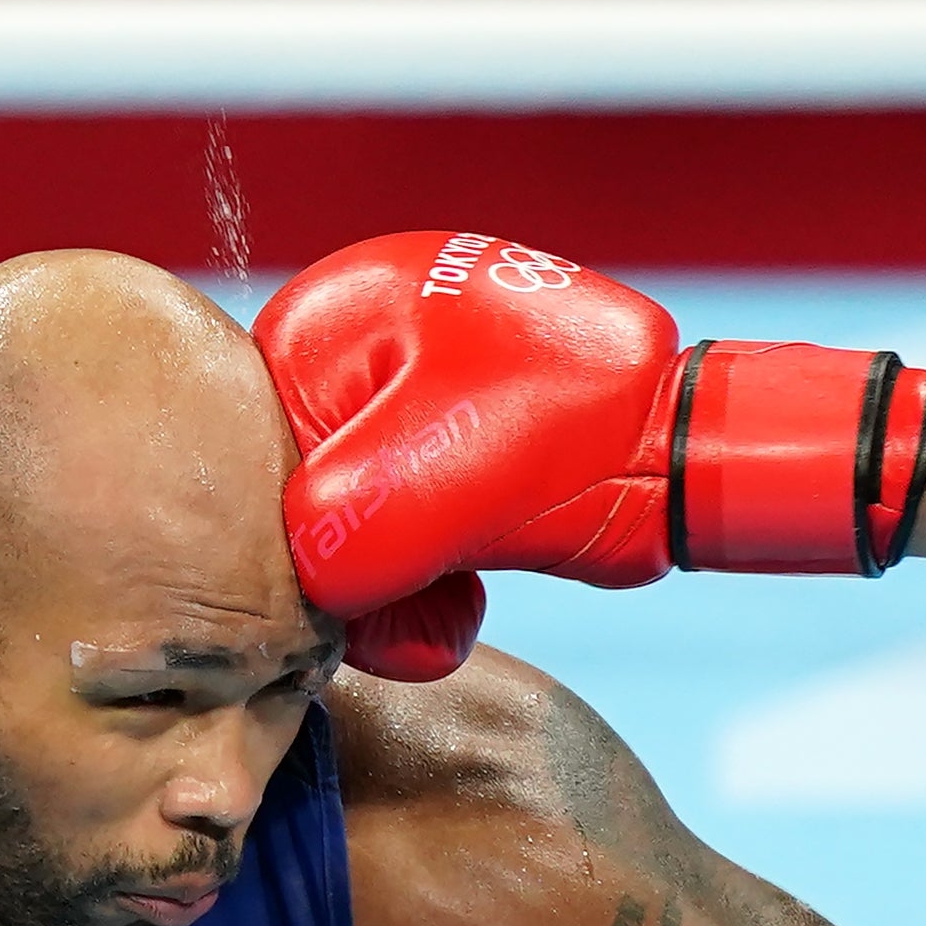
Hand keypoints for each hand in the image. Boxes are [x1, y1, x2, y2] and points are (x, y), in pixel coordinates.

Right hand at [252, 230, 925, 678]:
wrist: (682, 441)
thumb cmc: (578, 435)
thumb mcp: (445, 487)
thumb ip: (344, 535)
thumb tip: (306, 587)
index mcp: (318, 323)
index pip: (244, 458)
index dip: (291, 545)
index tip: (362, 591)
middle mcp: (337, 349)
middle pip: (287, 499)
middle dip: (353, 576)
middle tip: (429, 602)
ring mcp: (384, 397)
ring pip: (338, 532)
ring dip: (392, 593)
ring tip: (459, 599)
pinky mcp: (428, 449)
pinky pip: (389, 533)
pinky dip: (420, 581)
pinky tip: (468, 596)